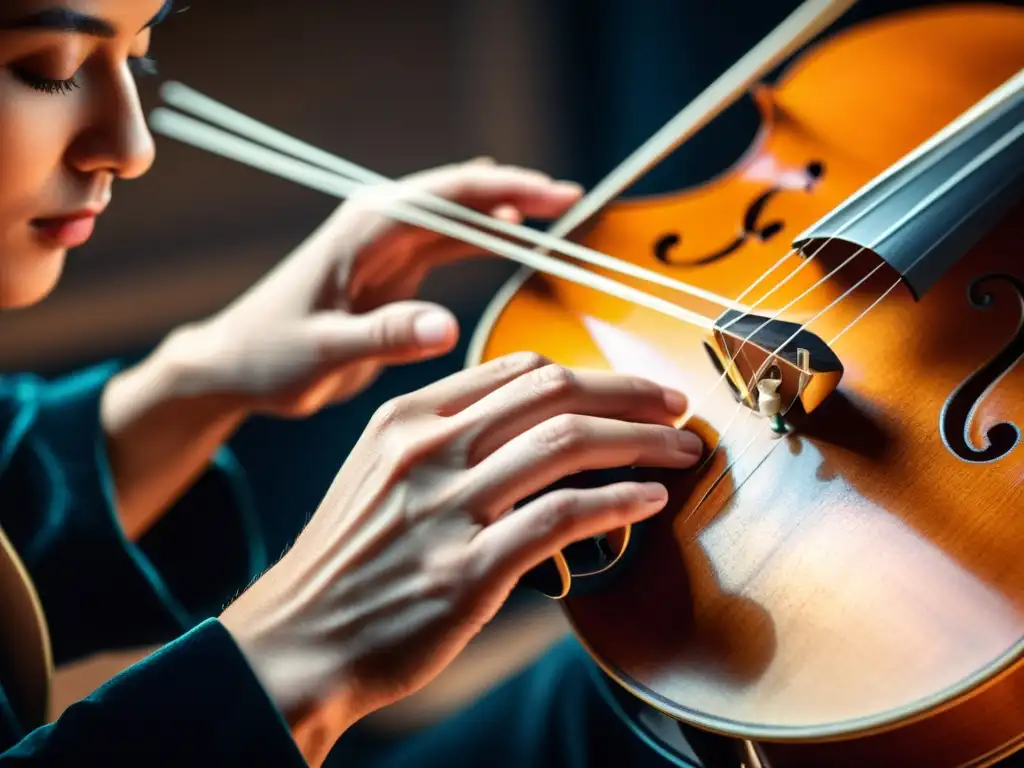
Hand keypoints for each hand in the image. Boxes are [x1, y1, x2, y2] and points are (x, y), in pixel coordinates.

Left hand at [173, 158, 583, 416]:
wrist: (235, 365)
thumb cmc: (268, 357)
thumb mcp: (322, 352)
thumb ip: (383, 337)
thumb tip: (447, 329)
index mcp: (363, 232)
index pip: (444, 196)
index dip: (503, 191)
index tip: (553, 196)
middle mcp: (378, 228)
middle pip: (458, 197)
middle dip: (516, 193)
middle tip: (573, 199)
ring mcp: (385, 248)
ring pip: (457, 219)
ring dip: (504, 214)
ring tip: (559, 214)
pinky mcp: (391, 272)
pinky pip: (447, 246)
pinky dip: (483, 240)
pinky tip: (513, 238)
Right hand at [219, 354, 701, 730]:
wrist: (298, 642)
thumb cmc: (350, 560)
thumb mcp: (380, 471)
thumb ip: (447, 436)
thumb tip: (534, 419)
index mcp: (408, 418)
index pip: (520, 371)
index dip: (591, 375)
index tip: (635, 390)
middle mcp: (427, 450)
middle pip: (553, 393)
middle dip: (631, 394)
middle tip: (679, 407)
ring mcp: (445, 509)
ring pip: (566, 445)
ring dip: (641, 442)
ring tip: (682, 450)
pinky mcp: (464, 570)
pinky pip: (561, 518)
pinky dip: (617, 503)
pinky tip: (649, 502)